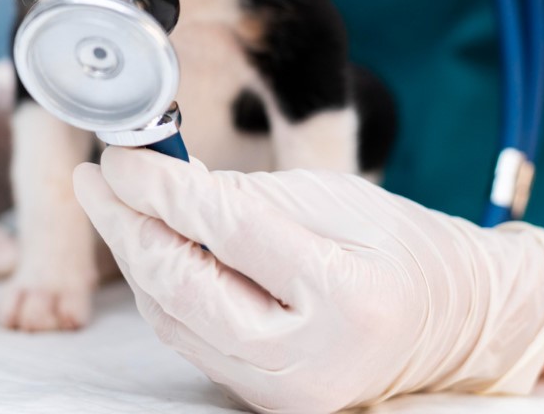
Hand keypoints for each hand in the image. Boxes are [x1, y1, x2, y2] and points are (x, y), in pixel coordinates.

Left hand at [73, 148, 543, 412]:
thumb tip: (163, 182)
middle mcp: (309, 359)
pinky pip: (189, 338)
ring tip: (113, 203)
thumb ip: (250, 194)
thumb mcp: (337, 198)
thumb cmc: (401, 246)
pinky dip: (162, 289)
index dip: (161, 189)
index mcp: (345, 295)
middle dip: (126, 227)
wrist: (449, 323)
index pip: (227, 231)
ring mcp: (282, 391)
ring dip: (135, 257)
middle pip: (183, 287)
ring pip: (173, 319)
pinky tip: (149, 246)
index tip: (121, 154)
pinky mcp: (261, 399)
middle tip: (94, 177)